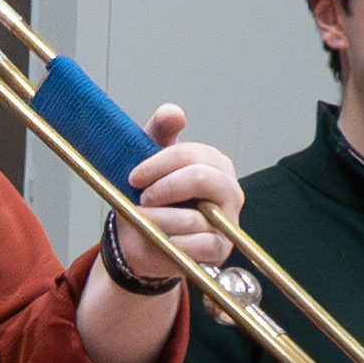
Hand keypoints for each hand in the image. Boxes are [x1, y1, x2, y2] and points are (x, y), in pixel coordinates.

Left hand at [98, 116, 238, 304]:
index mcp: (216, 164)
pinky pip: (199, 244)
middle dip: (165, 188)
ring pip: (195, 217)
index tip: (134, 176)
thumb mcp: (149, 162)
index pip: (192, 154)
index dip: (159, 163)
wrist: (143, 241)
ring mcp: (228, 222)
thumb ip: (160, 133)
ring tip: (145, 221)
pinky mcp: (220, 250)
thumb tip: (173, 112)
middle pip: (201, 178)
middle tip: (143, 198)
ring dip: (159, 219)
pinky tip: (160, 241)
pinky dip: (173, 243)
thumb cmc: (151, 199)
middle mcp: (229, 191)